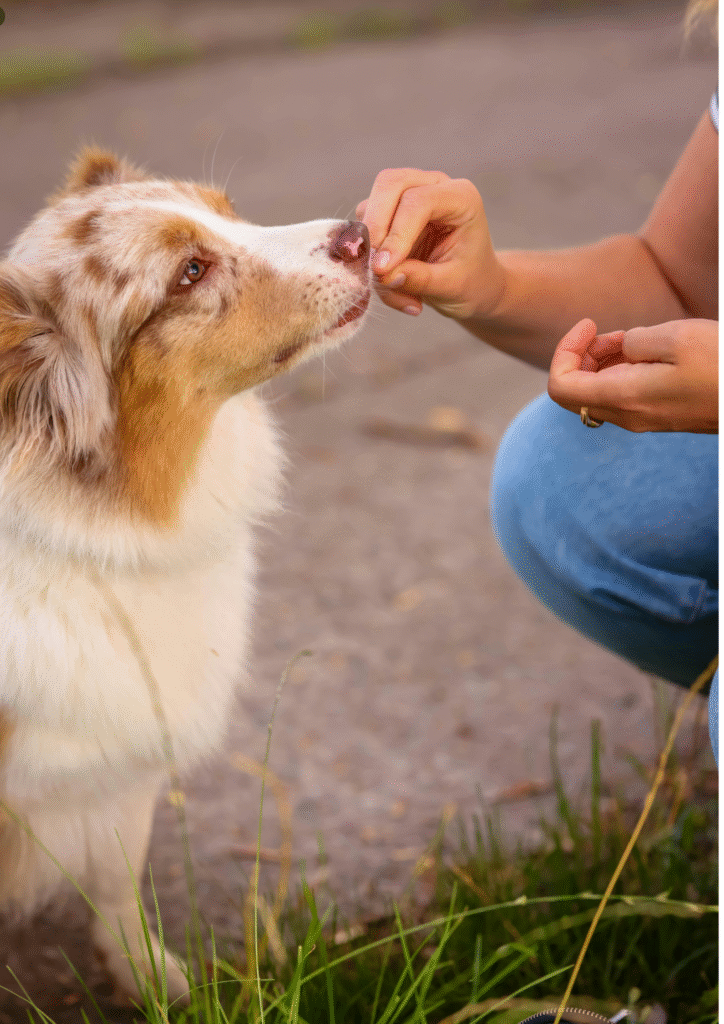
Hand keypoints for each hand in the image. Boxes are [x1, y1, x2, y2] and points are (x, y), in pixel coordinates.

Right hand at [355, 169, 505, 320]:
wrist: (471, 283)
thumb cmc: (470, 281)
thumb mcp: (452, 287)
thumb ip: (420, 279)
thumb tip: (385, 275)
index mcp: (460, 197)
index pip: (419, 201)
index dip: (397, 234)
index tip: (382, 270)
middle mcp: (433, 186)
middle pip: (389, 184)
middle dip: (374, 226)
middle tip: (372, 268)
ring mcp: (409, 194)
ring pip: (371, 204)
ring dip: (370, 247)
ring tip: (389, 286)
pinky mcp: (389, 212)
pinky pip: (365, 228)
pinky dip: (368, 257)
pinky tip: (388, 282)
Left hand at [548, 318, 717, 432]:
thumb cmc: (722, 364)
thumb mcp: (674, 336)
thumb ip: (633, 340)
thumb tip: (620, 348)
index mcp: (624, 398)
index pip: (560, 387)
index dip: (564, 351)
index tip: (589, 324)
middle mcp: (627, 416)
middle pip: (575, 390)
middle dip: (581, 355)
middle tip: (607, 329)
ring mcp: (643, 419)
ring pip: (598, 392)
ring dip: (602, 360)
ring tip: (630, 336)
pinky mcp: (658, 414)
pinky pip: (622, 394)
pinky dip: (620, 370)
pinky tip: (644, 350)